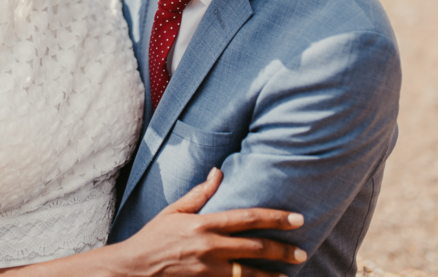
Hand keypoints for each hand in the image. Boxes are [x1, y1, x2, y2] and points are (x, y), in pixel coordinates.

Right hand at [119, 168, 306, 276]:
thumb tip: (219, 171)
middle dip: (282, 250)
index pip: (247, 219)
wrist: (134, 269)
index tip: (297, 219)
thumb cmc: (154, 237)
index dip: (274, 218)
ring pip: (249, 274)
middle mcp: (209, 247)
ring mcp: (208, 270)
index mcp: (203, 224)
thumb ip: (200, 193)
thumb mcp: (174, 210)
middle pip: (255, 248)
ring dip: (272, 275)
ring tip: (290, 275)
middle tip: (302, 251)